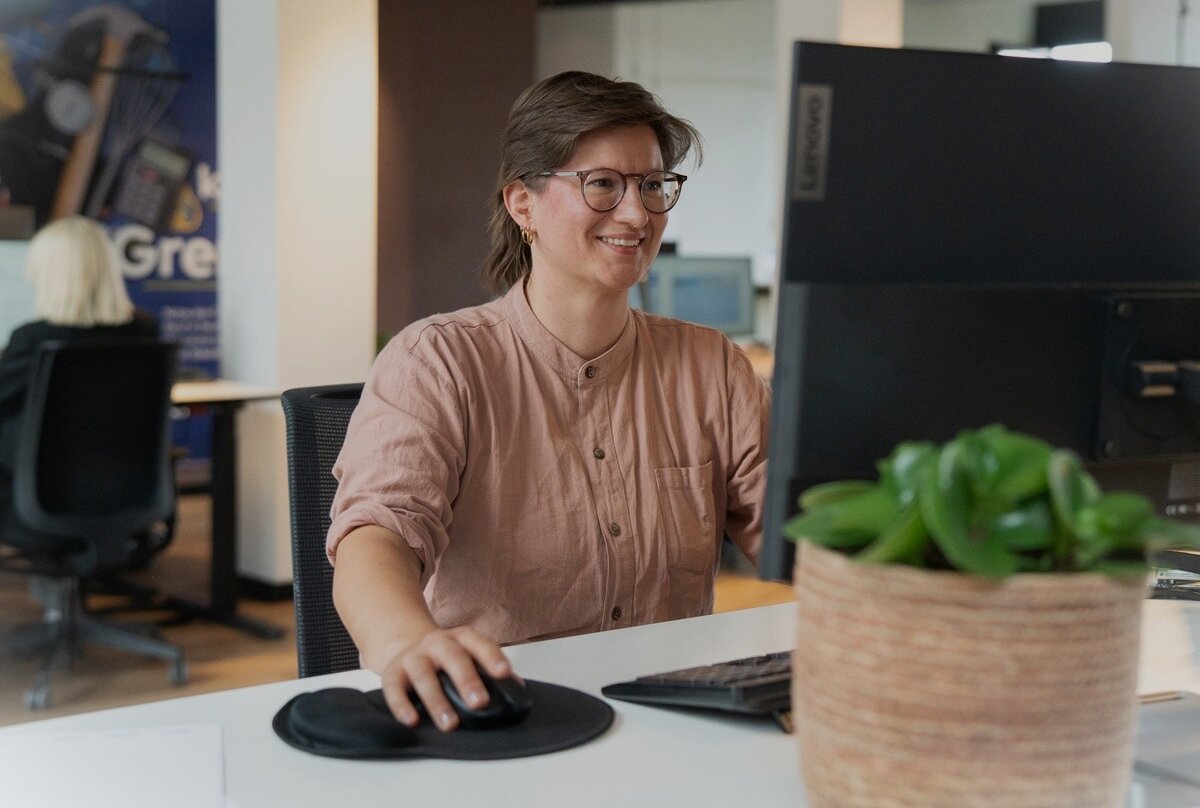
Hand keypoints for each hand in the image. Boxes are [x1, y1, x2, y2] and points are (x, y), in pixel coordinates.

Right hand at [378, 625, 512, 731]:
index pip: (479, 644)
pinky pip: (394, 688)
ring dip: (436, 700)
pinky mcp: (393, 672)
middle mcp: (437, 643)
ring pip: (423, 675)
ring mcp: (414, 656)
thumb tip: (516, 690)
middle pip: (453, 658)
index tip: (504, 673)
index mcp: (461, 638)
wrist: (404, 642)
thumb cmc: (444, 656)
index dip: (492, 657)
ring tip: (449, 724)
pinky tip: (411, 720)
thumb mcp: (466, 653)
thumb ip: (488, 669)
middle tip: (479, 703)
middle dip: (467, 680)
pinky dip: (401, 705)